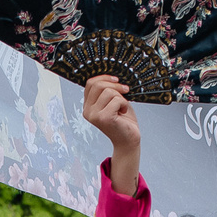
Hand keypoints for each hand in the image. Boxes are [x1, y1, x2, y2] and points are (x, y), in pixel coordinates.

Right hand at [82, 75, 141, 191]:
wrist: (129, 139)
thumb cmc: (123, 121)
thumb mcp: (113, 102)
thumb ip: (107, 91)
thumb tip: (111, 76)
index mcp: (88, 106)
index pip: (90, 83)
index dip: (104, 78)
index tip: (116, 80)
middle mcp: (87, 111)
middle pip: (98, 85)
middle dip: (115, 85)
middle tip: (125, 90)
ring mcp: (94, 115)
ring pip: (109, 92)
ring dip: (121, 97)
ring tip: (122, 107)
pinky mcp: (104, 118)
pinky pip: (116, 100)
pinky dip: (124, 104)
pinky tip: (123, 112)